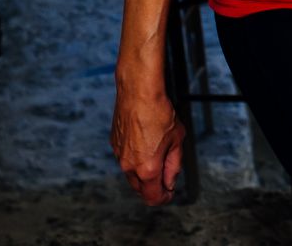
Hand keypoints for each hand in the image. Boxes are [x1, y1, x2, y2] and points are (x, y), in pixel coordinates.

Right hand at [111, 83, 185, 205]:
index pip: (152, 197)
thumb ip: (174, 165)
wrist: (138, 92)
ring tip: (157, 153)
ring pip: (131, 175)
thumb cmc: (159, 112)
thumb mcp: (177, 141)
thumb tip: (170, 181)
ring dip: (144, 173)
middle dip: (154, 186)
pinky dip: (135, 159)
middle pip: (141, 189)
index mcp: (147, 169)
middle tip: (167, 174)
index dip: (164, 197)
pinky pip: (125, 159)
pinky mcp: (114, 144)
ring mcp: (119, 155)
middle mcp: (129, 166)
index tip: (170, 192)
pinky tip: (145, 143)